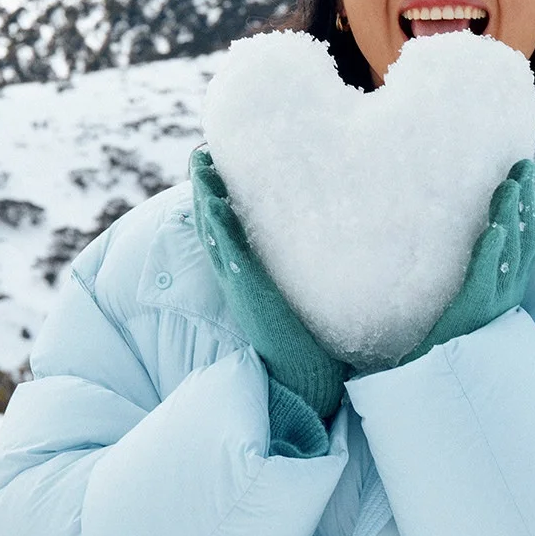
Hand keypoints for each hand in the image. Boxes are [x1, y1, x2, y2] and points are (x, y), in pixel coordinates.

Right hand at [190, 148, 347, 422]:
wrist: (307, 381)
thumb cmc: (311, 344)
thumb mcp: (301, 298)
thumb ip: (306, 273)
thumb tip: (333, 248)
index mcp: (245, 279)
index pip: (226, 232)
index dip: (216, 201)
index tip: (215, 167)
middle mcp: (237, 279)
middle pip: (212, 226)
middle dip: (204, 189)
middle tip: (202, 153)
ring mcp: (240, 286)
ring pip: (214, 235)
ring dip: (205, 199)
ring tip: (201, 165)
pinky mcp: (250, 294)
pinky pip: (229, 256)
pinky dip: (219, 229)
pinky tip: (215, 204)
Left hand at [393, 158, 534, 368]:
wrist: (442, 383)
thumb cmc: (454, 343)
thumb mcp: (475, 303)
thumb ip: (484, 272)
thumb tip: (488, 234)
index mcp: (512, 287)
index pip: (532, 237)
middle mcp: (509, 293)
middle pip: (527, 238)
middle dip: (531, 197)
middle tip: (528, 162)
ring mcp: (494, 303)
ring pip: (510, 253)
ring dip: (513, 215)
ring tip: (512, 183)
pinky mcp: (473, 313)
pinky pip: (484, 278)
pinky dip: (491, 253)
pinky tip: (494, 229)